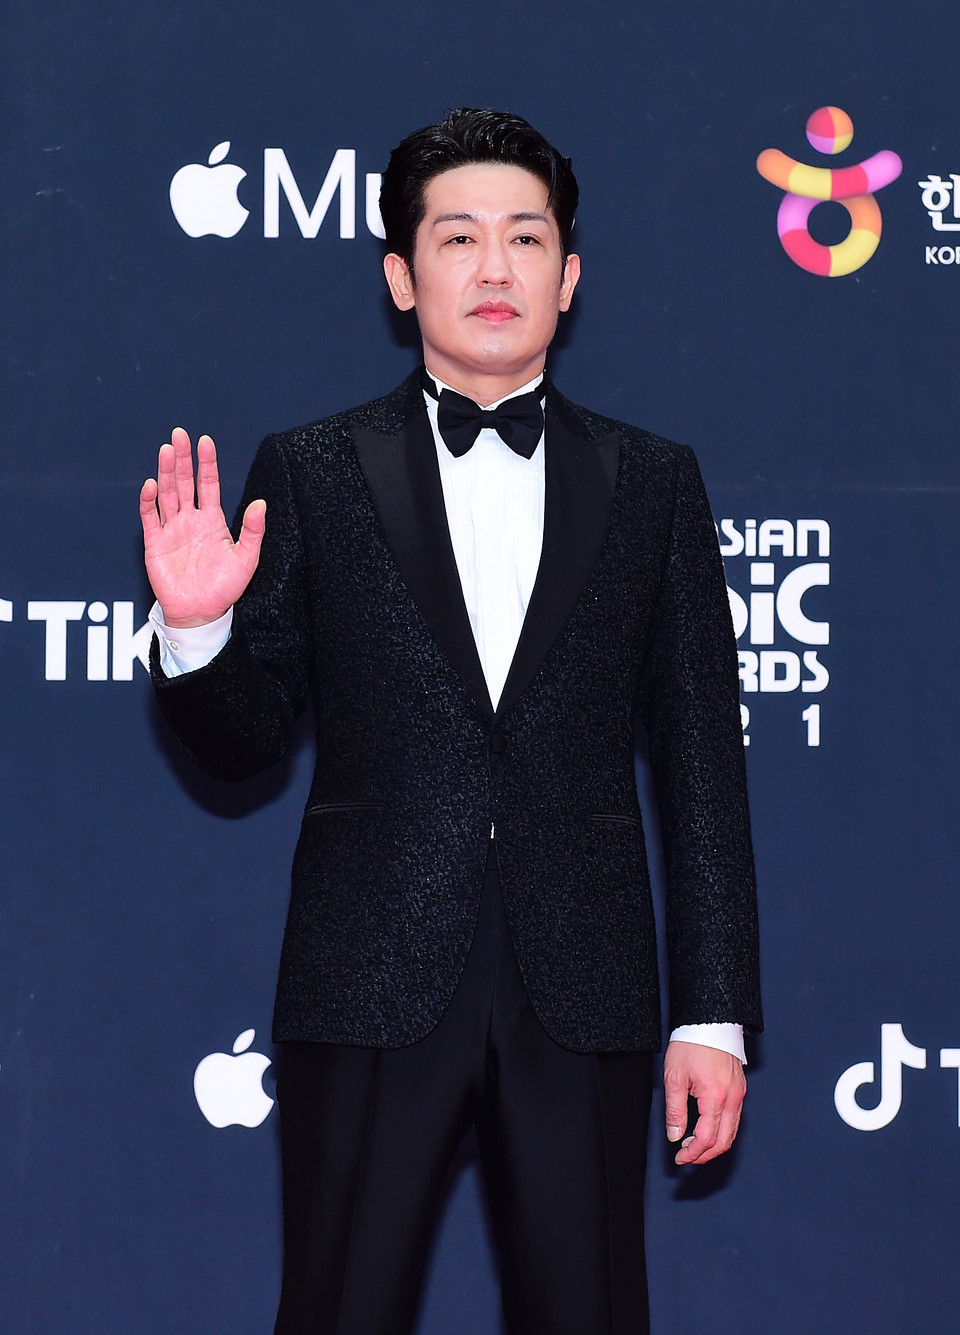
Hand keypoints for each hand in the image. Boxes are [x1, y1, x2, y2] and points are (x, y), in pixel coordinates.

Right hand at [140, 427, 265, 627]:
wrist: (202, 612)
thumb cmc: (225, 588)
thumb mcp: (247, 559)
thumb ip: (253, 531)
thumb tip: (261, 503)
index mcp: (212, 521)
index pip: (208, 484)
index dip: (207, 463)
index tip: (205, 441)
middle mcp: (190, 520)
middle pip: (184, 482)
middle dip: (182, 458)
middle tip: (179, 434)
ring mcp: (172, 530)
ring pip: (167, 494)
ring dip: (165, 472)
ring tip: (166, 450)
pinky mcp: (155, 543)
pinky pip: (150, 517)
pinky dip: (149, 501)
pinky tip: (151, 485)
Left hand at [663, 1040, 745, 1165]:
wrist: (709, 1022)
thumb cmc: (692, 1044)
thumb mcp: (674, 1077)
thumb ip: (674, 1110)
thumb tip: (675, 1135)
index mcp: (715, 1097)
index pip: (707, 1139)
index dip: (692, 1154)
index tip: (680, 1158)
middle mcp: (733, 1099)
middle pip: (724, 1142)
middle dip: (705, 1155)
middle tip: (687, 1157)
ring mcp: (739, 1094)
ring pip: (732, 1132)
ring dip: (714, 1144)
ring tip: (693, 1145)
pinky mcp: (739, 1089)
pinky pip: (734, 1119)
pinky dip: (721, 1131)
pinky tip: (706, 1129)